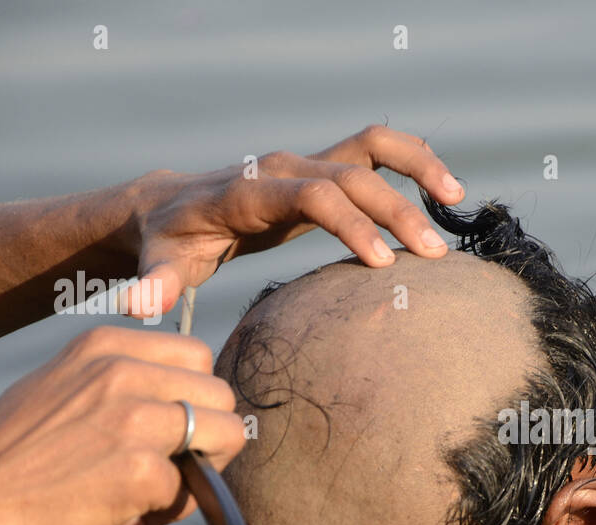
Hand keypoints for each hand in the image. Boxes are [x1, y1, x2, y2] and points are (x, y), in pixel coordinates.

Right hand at [0, 326, 245, 524]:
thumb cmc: (13, 458)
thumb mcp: (62, 387)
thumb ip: (119, 381)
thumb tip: (182, 397)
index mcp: (105, 346)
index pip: (198, 355)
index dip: (196, 398)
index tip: (170, 429)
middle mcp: (124, 372)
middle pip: (222, 395)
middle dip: (211, 436)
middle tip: (171, 468)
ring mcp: (136, 420)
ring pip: (228, 436)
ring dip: (200, 473)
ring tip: (152, 492)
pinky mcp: (142, 470)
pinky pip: (192, 492)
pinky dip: (166, 512)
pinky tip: (123, 517)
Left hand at [126, 125, 464, 317]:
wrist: (170, 205)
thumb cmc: (169, 243)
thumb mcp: (159, 264)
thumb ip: (153, 284)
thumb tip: (139, 307)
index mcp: (251, 191)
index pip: (311, 194)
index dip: (349, 224)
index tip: (381, 265)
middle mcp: (284, 166)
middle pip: (353, 175)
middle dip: (396, 211)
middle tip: (433, 256)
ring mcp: (308, 162)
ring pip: (374, 146)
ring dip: (418, 167)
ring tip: (456, 200)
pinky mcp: (325, 169)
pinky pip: (377, 153)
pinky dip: (414, 164)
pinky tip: (445, 196)